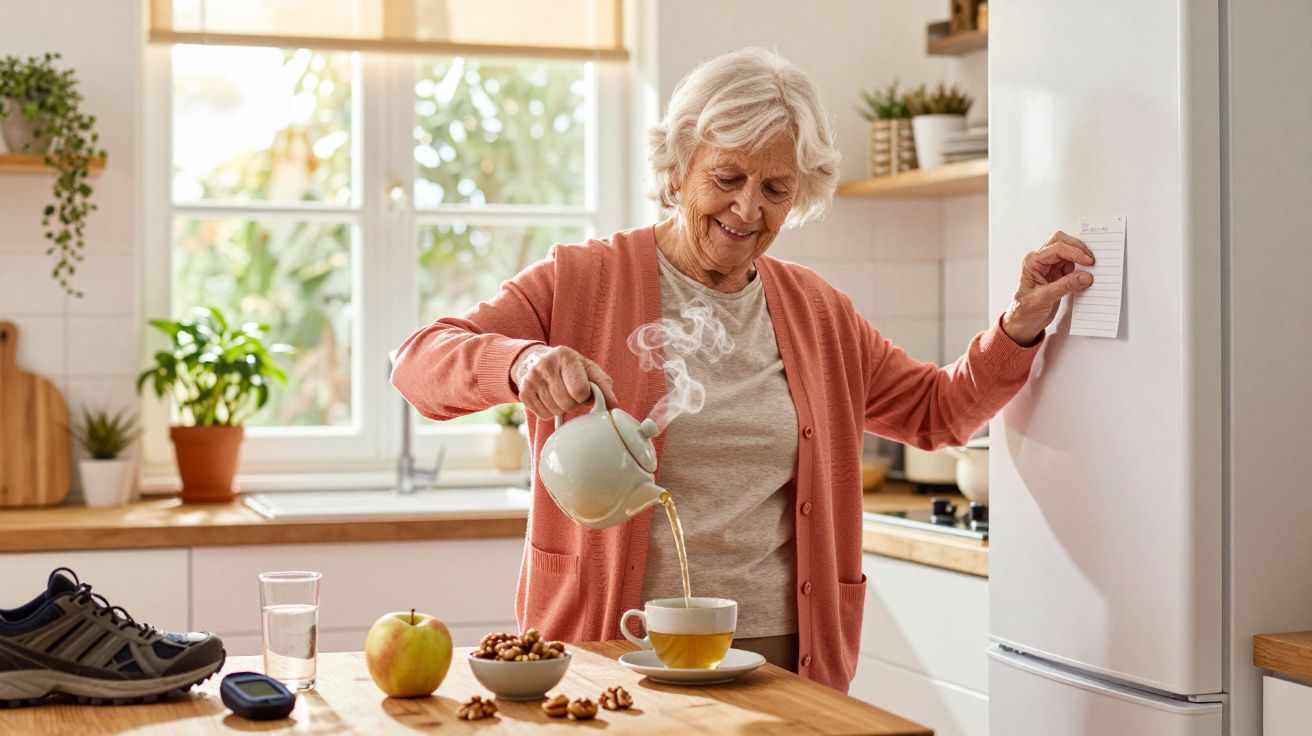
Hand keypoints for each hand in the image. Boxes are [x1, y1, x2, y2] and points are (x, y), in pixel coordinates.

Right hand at [510, 345, 618, 420]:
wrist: (536, 360)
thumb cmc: (568, 367)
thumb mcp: (588, 369)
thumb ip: (603, 385)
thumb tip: (614, 405)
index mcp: (566, 357)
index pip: (580, 390)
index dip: (585, 396)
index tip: (583, 391)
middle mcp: (545, 365)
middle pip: (567, 403)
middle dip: (573, 403)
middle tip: (571, 394)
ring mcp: (532, 379)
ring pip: (555, 410)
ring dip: (561, 408)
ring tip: (560, 395)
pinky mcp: (524, 393)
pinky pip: (543, 415)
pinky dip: (550, 412)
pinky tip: (550, 399)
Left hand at [1002, 231, 1097, 345]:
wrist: (1023, 323)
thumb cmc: (1025, 310)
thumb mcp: (1044, 298)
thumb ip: (1065, 286)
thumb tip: (1085, 276)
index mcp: (1033, 262)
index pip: (1057, 249)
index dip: (1075, 253)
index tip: (1089, 261)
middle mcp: (1040, 261)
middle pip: (1062, 242)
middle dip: (1078, 248)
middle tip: (1092, 259)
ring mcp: (1049, 266)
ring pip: (1068, 251)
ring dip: (1080, 257)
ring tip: (1091, 268)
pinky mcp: (1057, 274)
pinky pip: (1071, 264)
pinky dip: (1080, 267)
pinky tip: (1085, 275)